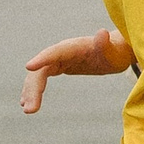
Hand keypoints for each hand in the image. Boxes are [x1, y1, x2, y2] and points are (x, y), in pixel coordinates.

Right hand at [21, 27, 135, 111]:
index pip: (55, 52)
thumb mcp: (115, 51)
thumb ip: (107, 45)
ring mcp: (58, 59)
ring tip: (27, 110)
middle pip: (42, 68)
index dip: (42, 59)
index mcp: (74, 47)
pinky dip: (34, 90)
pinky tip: (26, 103)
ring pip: (38, 75)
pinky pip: (41, 78)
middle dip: (33, 88)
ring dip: (31, 92)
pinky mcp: (58, 66)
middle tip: (29, 110)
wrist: (115, 50)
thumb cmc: (117, 52)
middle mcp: (62, 51)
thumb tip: (102, 32)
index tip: (29, 67)